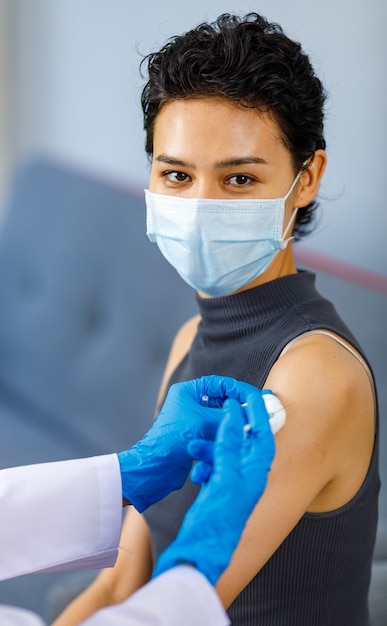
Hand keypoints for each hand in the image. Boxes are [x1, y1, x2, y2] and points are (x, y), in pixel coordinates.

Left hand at [118, 375, 260, 511]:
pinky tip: (235, 439)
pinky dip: (225, 434)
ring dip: (232, 423)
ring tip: (248, 427)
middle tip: (255, 413)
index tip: (256, 397)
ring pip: (220, 417)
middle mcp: (189, 403)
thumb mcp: (205, 423)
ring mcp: (192, 420)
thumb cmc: (171, 441)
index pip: (220, 383)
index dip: (239, 389)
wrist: (155, 468)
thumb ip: (229, 416)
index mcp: (188, 392)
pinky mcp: (195, 437)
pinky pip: (215, 431)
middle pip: (221, 400)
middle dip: (238, 407)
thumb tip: (249, 414)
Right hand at [152, 390, 275, 584]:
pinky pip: (213, 466)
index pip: (262, 433)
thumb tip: (234, 412)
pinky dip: (204, 462)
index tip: (249, 393)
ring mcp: (233, 483)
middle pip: (244, 440)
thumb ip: (230, 442)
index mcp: (257, 471)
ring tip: (194, 447)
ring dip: (210, 446)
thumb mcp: (225, 474)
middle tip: (222, 408)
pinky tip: (195, 469)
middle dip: (230, 426)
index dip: (257, 411)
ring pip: (224, 452)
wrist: (201, 549)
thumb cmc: (218, 517)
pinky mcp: (218, 489)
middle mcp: (248, 475)